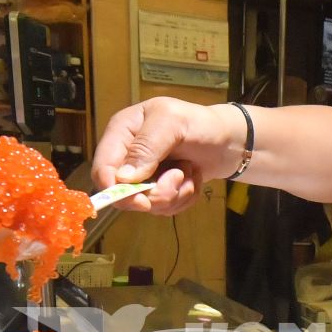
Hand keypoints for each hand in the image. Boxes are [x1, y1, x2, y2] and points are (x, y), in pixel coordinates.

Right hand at [90, 97, 242, 215]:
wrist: (229, 140)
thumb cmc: (201, 124)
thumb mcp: (172, 123)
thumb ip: (147, 147)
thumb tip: (124, 178)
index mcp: (122, 132)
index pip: (103, 168)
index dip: (115, 189)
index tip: (141, 199)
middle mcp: (128, 156)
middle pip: (124, 194)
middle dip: (156, 192)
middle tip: (179, 177)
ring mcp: (144, 175)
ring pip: (148, 205)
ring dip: (175, 194)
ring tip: (188, 170)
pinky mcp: (161, 190)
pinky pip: (165, 208)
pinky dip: (184, 198)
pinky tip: (192, 179)